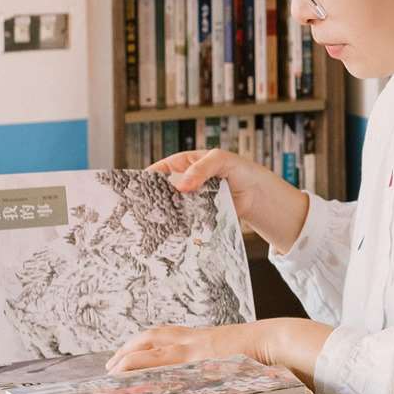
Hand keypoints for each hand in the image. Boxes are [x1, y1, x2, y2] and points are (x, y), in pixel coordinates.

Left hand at [107, 318, 328, 378]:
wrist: (277, 339)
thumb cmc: (262, 350)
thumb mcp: (236, 354)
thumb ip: (221, 362)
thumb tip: (214, 377)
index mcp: (202, 338)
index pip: (164, 335)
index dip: (143, 342)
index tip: (127, 352)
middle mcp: (194, 340)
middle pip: (152, 337)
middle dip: (128, 349)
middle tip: (111, 366)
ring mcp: (196, 349)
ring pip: (152, 349)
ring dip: (129, 358)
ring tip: (113, 371)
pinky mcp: (199, 360)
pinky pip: (166, 365)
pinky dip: (147, 370)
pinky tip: (135, 379)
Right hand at [145, 148, 308, 252]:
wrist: (258, 194)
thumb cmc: (239, 169)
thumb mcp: (220, 160)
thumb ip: (201, 169)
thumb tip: (181, 185)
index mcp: (182, 164)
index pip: (158, 170)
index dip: (146, 179)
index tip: (136, 189)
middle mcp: (182, 184)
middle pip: (161, 193)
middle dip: (152, 201)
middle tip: (142, 211)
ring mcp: (189, 202)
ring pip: (171, 210)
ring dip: (165, 217)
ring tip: (155, 226)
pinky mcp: (198, 217)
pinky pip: (185, 223)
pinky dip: (180, 228)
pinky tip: (175, 234)